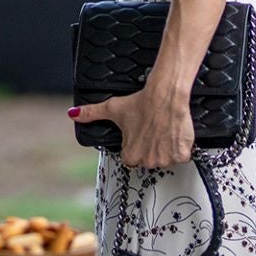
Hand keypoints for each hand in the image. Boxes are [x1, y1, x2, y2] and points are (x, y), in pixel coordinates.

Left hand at [69, 84, 193, 168]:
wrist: (166, 95)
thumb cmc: (141, 102)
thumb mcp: (112, 108)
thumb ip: (91, 113)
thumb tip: (73, 114)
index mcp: (131, 155)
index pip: (132, 158)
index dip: (136, 145)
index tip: (140, 134)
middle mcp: (148, 161)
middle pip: (149, 160)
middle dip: (151, 147)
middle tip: (152, 130)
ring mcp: (166, 159)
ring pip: (165, 158)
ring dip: (165, 148)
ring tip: (162, 131)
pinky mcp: (181, 155)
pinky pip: (181, 156)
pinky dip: (180, 147)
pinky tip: (173, 134)